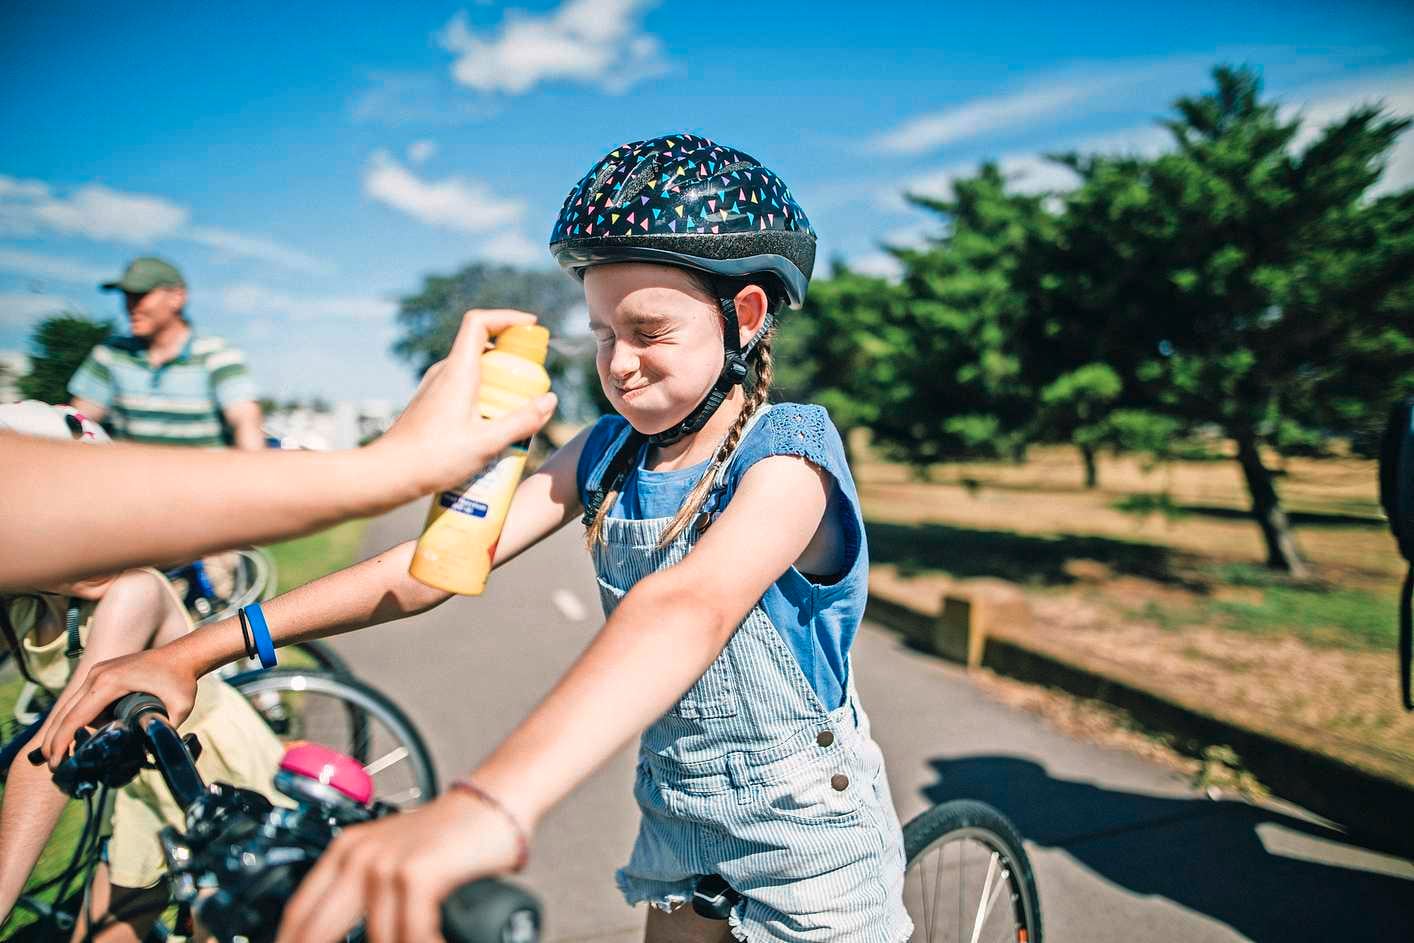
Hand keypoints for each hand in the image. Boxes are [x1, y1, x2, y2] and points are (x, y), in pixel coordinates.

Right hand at [39, 648, 198, 768]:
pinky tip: (72, 736)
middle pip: (65, 711)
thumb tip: (149, 754)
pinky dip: (73, 718)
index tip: (55, 762)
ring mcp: (97, 672)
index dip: (62, 741)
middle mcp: (97, 675)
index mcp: (110, 682)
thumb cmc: (182, 680)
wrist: (184, 654)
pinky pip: (81, 699)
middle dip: (54, 739)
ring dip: (60, 729)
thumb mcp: (179, 708)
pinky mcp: (101, 674)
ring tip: (57, 754)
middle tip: (52, 765)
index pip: (76, 716)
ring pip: (69, 705)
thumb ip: (164, 730)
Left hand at [274, 789, 523, 942]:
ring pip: (377, 940)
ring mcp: (385, 864)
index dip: (288, 942)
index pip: (298, 915)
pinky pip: (413, 935)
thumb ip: (365, 892)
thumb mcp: (394, 860)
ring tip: (417, 940)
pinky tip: (439, 939)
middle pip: (314, 932)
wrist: (494, 802)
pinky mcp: (417, 873)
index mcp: (345, 852)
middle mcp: (358, 856)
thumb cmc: (450, 838)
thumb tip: (351, 933)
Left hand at [373, 309, 557, 495]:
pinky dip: (484, 392)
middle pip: (481, 344)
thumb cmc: (434, 458)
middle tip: (534, 373)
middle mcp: (444, 372)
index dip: (506, 317)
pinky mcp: (432, 402)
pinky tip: (493, 422)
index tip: (531, 325)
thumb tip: (550, 400)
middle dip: (511, 352)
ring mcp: (435, 386)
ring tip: (518, 403)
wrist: (389, 474)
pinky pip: (463, 385)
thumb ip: (522, 421)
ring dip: (498, 376)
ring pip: (473, 367)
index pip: (479, 322)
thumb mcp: (487, 443)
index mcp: (458, 371)